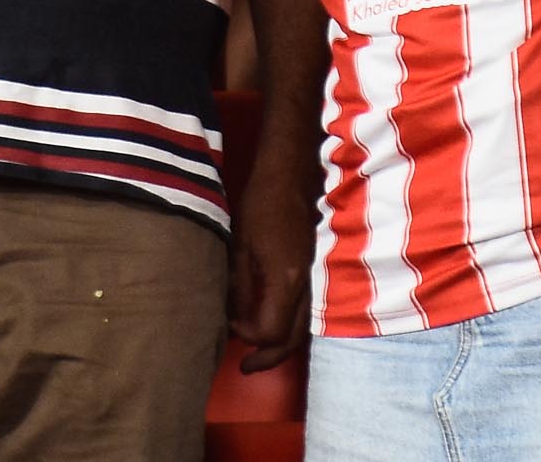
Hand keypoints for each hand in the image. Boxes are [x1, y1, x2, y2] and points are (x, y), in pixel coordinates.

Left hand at [227, 153, 313, 372]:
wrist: (289, 174)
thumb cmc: (259, 205)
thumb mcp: (240, 247)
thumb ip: (241, 289)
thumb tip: (237, 321)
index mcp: (286, 279)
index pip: (270, 330)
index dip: (248, 336)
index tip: (229, 326)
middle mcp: (304, 284)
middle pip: (294, 338)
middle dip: (270, 357)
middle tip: (247, 366)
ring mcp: (311, 277)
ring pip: (302, 326)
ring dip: (281, 344)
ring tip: (257, 353)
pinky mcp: (310, 270)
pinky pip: (303, 310)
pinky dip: (287, 325)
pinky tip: (269, 322)